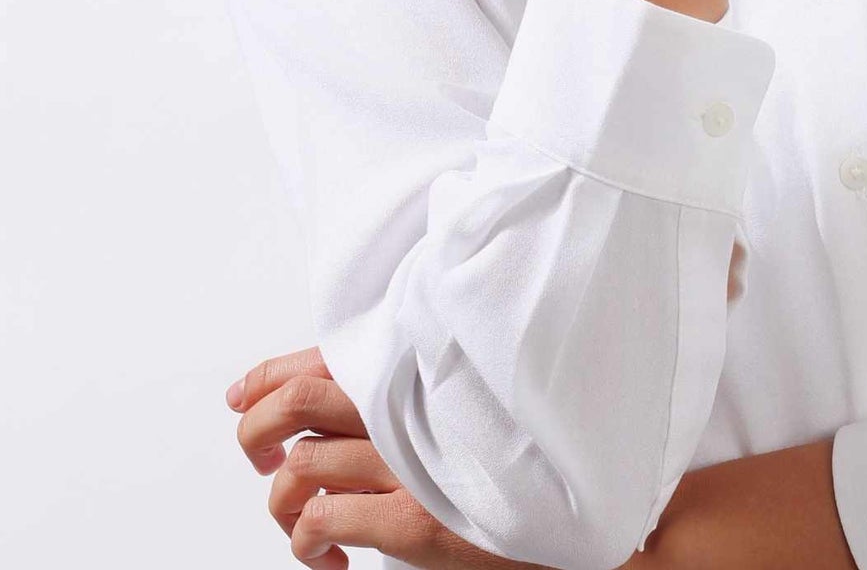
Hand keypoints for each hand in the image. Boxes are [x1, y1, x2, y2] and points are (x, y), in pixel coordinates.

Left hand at [226, 346, 631, 567]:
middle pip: (296, 403)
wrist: (583, 502)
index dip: (266, 376)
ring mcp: (407, 465)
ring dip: (282, 502)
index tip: (243, 395)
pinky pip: (322, 522)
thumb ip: (421, 383)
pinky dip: (307, 541)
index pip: (319, 357)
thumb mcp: (470, 395)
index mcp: (421, 368)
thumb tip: (360, 385)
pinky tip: (328, 557)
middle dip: (256, 432)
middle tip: (260, 457)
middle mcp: (409, 406)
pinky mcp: (412, 522)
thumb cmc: (526, 447)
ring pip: (300, 469)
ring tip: (298, 521)